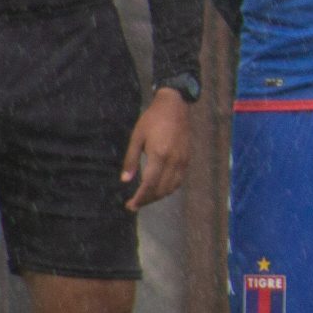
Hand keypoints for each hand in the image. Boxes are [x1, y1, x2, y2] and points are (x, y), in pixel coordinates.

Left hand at [122, 88, 191, 210]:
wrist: (175, 106)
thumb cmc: (152, 119)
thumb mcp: (136, 136)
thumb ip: (131, 159)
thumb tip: (125, 179)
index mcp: (159, 154)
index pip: (149, 184)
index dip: (140, 198)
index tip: (130, 206)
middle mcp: (173, 161)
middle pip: (161, 190)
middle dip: (147, 200)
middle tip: (134, 205)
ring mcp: (182, 161)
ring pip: (172, 188)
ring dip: (158, 197)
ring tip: (145, 199)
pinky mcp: (187, 159)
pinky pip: (179, 181)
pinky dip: (169, 189)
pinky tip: (159, 189)